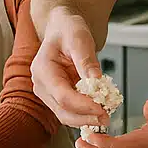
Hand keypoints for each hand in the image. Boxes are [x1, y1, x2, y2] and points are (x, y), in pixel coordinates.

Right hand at [32, 10, 108, 127]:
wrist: (64, 29)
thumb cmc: (68, 30)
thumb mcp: (80, 38)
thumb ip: (86, 60)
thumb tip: (97, 81)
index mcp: (42, 68)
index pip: (62, 95)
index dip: (83, 105)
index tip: (102, 108)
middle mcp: (41, 84)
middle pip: (62, 110)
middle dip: (85, 117)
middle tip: (107, 117)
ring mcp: (47, 92)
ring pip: (65, 115)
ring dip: (85, 118)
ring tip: (106, 115)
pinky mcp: (57, 97)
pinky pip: (70, 110)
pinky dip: (84, 113)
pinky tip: (99, 110)